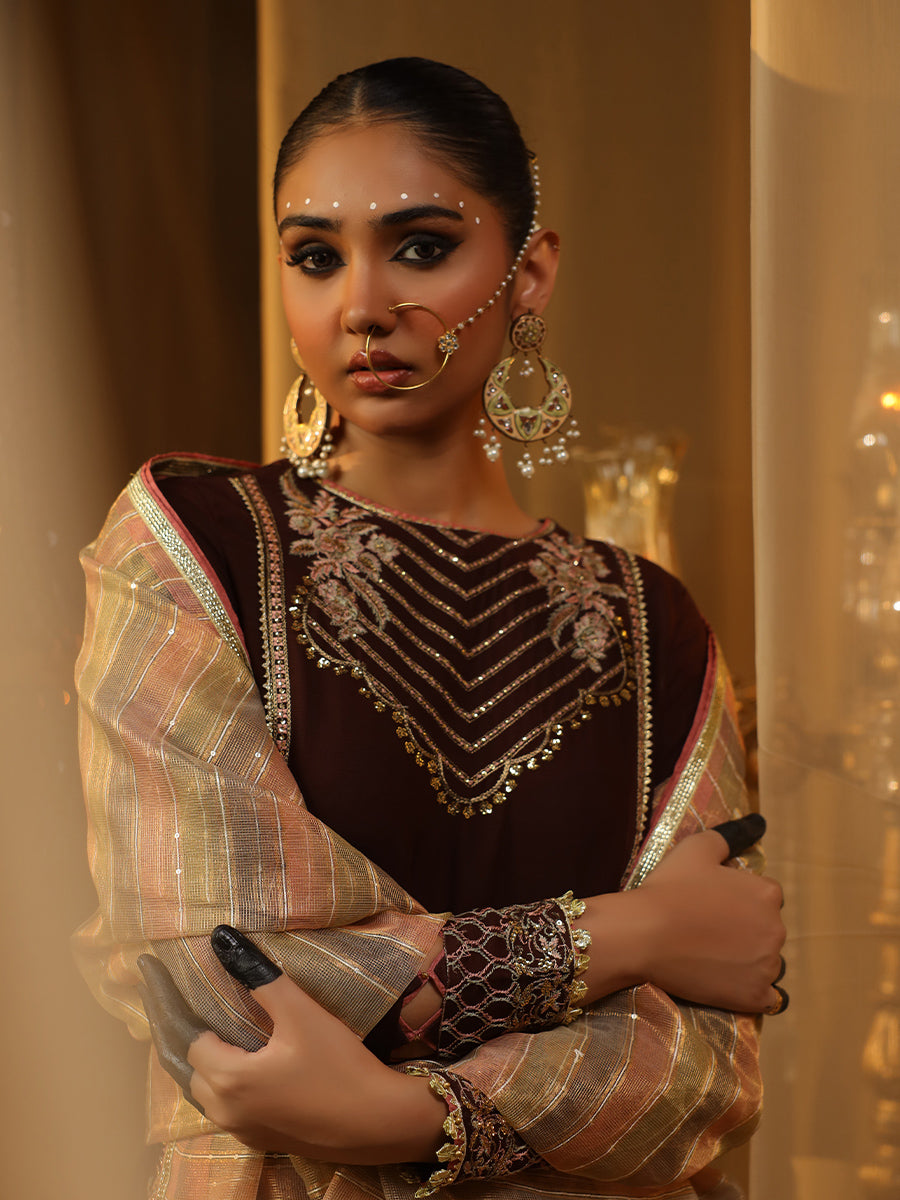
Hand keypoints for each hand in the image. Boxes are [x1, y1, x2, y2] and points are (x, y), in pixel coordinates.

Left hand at [138, 928, 446, 1162]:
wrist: (377, 1124)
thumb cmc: (340, 1066)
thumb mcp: (302, 1014)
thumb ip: (259, 977)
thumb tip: (222, 939)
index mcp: (230, 1080)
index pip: (191, 1037)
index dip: (178, 1004)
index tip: (159, 975)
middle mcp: (226, 1111)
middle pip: (189, 1067)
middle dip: (180, 1031)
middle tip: (169, 996)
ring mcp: (243, 1130)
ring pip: (204, 1091)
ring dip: (200, 1058)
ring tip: (201, 1024)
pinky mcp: (261, 1139)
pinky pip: (224, 1106)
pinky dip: (219, 1079)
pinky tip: (236, 1061)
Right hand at [628, 815, 785, 1011]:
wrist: (644, 934)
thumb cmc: (669, 888)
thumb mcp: (696, 848)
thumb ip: (730, 836)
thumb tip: (759, 823)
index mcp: (767, 893)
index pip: (767, 897)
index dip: (740, 901)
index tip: (715, 907)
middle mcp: (776, 929)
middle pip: (769, 930)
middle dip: (747, 931)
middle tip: (709, 932)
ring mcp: (768, 966)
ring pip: (770, 963)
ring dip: (751, 961)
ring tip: (715, 959)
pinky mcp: (755, 996)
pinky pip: (771, 997)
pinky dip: (757, 992)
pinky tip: (734, 984)